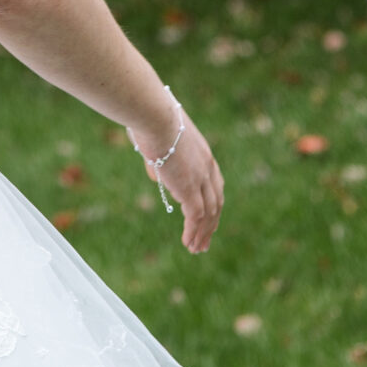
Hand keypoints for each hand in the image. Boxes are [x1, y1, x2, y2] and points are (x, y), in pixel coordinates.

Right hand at [130, 106, 223, 254]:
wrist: (155, 116)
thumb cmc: (151, 122)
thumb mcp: (158, 143)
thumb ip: (161, 161)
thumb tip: (157, 177)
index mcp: (204, 154)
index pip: (215, 184)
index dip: (212, 203)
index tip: (208, 217)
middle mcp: (208, 168)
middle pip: (216, 202)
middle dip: (212, 224)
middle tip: (206, 241)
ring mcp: (201, 178)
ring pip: (209, 214)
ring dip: (203, 233)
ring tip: (197, 249)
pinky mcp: (189, 188)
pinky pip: (196, 217)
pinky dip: (193, 232)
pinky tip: (188, 243)